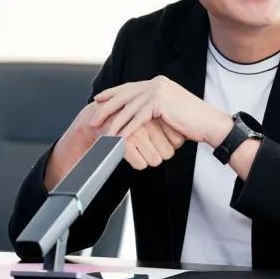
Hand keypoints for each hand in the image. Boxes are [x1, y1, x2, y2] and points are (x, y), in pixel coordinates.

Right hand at [47, 103, 184, 187]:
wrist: (96, 118)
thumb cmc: (123, 118)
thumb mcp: (147, 116)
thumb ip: (165, 125)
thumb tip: (183, 138)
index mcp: (156, 114)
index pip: (178, 141)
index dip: (171, 145)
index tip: (162, 142)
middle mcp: (148, 122)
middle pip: (168, 153)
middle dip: (160, 154)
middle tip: (150, 148)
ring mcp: (136, 133)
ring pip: (155, 160)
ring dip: (148, 159)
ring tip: (140, 150)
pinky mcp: (124, 143)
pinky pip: (140, 164)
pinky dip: (137, 162)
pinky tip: (132, 154)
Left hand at [90, 75, 232, 146]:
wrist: (209, 124)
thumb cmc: (192, 121)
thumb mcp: (169, 109)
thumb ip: (154, 106)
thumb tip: (137, 113)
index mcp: (158, 82)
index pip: (129, 87)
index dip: (112, 94)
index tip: (99, 100)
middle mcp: (157, 83)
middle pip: (125, 95)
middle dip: (107, 107)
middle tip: (94, 117)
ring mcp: (158, 91)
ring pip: (129, 107)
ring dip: (114, 121)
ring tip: (104, 132)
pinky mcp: (160, 103)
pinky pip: (138, 118)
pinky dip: (127, 128)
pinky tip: (119, 137)